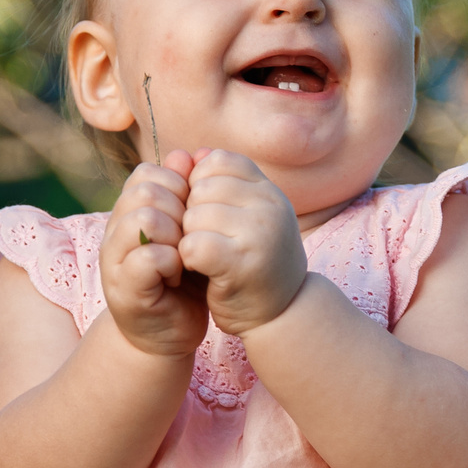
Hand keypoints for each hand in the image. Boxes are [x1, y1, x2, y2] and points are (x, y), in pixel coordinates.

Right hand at [101, 151, 208, 356]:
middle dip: (179, 209)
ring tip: (185, 254)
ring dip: (175, 234)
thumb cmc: (183, 280)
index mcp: (129, 213)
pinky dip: (171, 262)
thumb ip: (185, 196)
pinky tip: (179, 273)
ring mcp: (115, 261)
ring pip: (143, 219)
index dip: (178, 187)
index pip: (147, 174)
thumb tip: (187, 154)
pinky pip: (146, 257)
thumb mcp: (187, 231)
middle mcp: (115, 232)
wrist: (170, 332)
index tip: (193, 214)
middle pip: (145, 191)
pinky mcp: (124, 290)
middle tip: (190, 236)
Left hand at [177, 149, 308, 334]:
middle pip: (201, 188)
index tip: (207, 213)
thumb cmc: (255, 262)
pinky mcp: (242, 263)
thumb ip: (223, 184)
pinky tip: (199, 269)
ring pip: (193, 217)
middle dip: (191, 215)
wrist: (280, 314)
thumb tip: (192, 153)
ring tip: (204, 257)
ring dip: (187, 239)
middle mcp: (270, 205)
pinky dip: (187, 258)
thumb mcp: (247, 216)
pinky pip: (193, 245)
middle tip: (205, 240)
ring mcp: (260, 233)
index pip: (216, 161)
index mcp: (269, 190)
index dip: (200, 185)